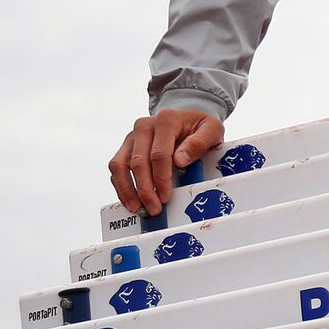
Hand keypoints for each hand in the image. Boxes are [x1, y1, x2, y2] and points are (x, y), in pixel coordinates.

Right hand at [109, 109, 225, 216]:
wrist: (187, 120)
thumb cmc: (199, 128)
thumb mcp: (211, 130)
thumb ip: (200, 142)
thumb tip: (180, 160)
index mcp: (166, 120)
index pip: (159, 154)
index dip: (161, 178)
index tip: (166, 196)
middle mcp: (144, 126)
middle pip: (138, 162)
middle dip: (145, 189)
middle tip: (154, 208)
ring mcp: (132, 137)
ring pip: (120, 165)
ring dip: (127, 190)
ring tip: (138, 208)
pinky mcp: (126, 147)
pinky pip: (116, 168)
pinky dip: (121, 186)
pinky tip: (131, 201)